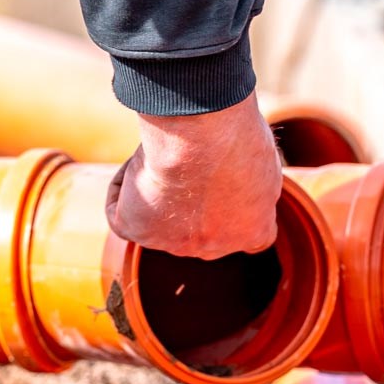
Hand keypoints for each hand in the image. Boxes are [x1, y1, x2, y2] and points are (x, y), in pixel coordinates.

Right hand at [106, 93, 282, 261]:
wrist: (200, 139)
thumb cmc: (237, 136)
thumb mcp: (262, 156)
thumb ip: (253, 177)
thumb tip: (236, 174)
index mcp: (255, 230)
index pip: (248, 234)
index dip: (234, 210)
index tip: (224, 182)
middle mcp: (217, 246)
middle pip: (201, 229)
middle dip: (194, 199)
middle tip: (188, 159)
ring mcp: (177, 244)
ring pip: (162, 220)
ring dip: (161, 188)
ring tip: (166, 154)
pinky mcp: (139, 232)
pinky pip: (122, 216)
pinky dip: (123, 188)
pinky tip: (137, 164)